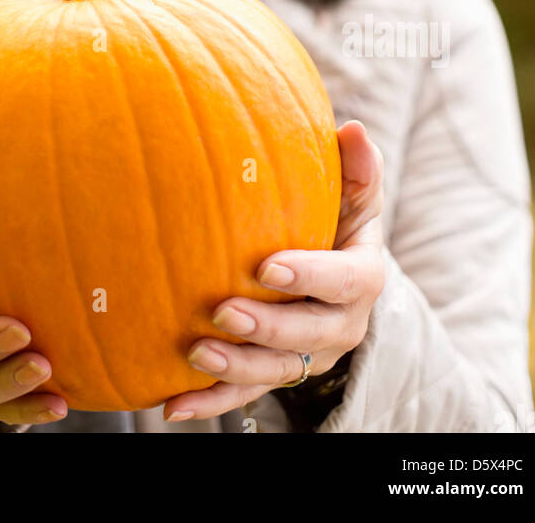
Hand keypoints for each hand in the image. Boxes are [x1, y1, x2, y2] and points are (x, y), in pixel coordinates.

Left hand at [164, 119, 384, 422]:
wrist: (335, 278)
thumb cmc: (338, 221)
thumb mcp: (354, 195)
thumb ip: (356, 166)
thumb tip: (351, 129)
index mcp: (362, 279)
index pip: (345, 282)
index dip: (309, 277)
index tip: (268, 266)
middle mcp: (340, 325)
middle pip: (309, 337)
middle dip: (267, 328)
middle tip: (224, 312)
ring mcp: (308, 356)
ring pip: (276, 372)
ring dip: (236, 368)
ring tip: (196, 355)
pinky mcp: (276, 374)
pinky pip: (244, 394)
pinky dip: (209, 402)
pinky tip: (172, 405)